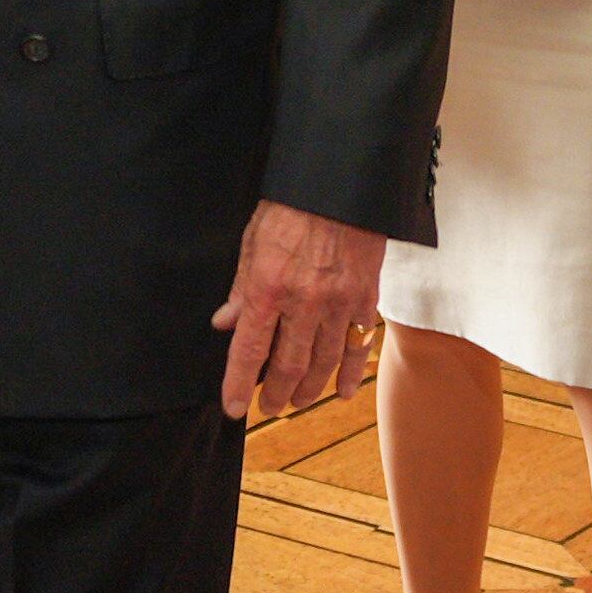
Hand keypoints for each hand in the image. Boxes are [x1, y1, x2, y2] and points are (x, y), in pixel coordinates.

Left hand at [209, 199, 388, 421]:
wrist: (342, 185)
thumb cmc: (292, 207)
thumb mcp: (253, 242)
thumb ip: (240, 288)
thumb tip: (224, 324)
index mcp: (269, 287)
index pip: (249, 349)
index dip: (238, 383)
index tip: (233, 407)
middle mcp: (305, 302)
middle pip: (289, 364)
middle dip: (275, 393)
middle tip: (268, 408)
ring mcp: (340, 304)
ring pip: (324, 362)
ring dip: (309, 388)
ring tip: (296, 402)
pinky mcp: (367, 298)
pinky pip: (359, 345)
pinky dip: (352, 372)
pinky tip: (343, 392)